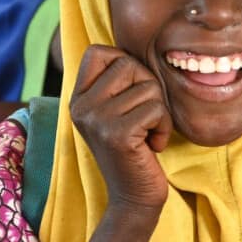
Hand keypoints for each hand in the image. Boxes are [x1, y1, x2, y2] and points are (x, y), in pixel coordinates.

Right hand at [69, 45, 171, 214]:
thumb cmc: (136, 148)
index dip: (125, 63)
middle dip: (149, 89)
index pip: (98, 51)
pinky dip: (163, 127)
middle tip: (144, 118)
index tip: (132, 92)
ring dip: (159, 112)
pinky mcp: (116, 134)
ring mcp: (95, 119)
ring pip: (148, 87)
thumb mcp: (119, 111)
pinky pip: (156, 109)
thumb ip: (119, 82)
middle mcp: (80, 106)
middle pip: (130, 65)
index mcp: (78, 98)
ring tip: (146, 134)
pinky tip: (151, 146)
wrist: (133, 196)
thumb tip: (133, 45)